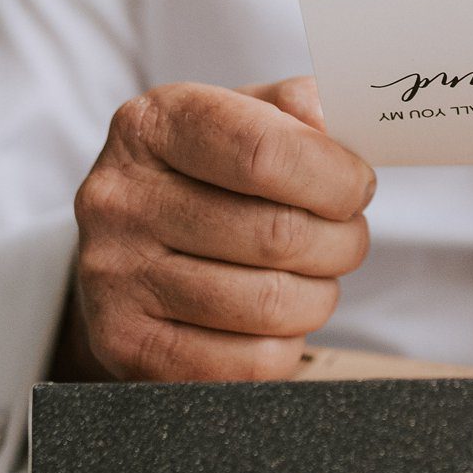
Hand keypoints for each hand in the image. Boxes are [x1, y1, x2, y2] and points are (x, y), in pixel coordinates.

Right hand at [56, 77, 375, 380]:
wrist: (129, 255)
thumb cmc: (205, 179)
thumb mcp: (241, 120)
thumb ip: (295, 108)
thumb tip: (334, 123)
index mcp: (151, 125)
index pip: (264, 152)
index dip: (334, 177)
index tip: (357, 187)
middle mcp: (120, 198)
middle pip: (277, 234)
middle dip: (341, 241)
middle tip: (346, 238)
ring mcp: (115, 277)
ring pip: (271, 304)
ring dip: (320, 295)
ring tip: (313, 277)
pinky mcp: (126, 347)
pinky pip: (249, 363)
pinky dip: (286, 345)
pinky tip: (274, 320)